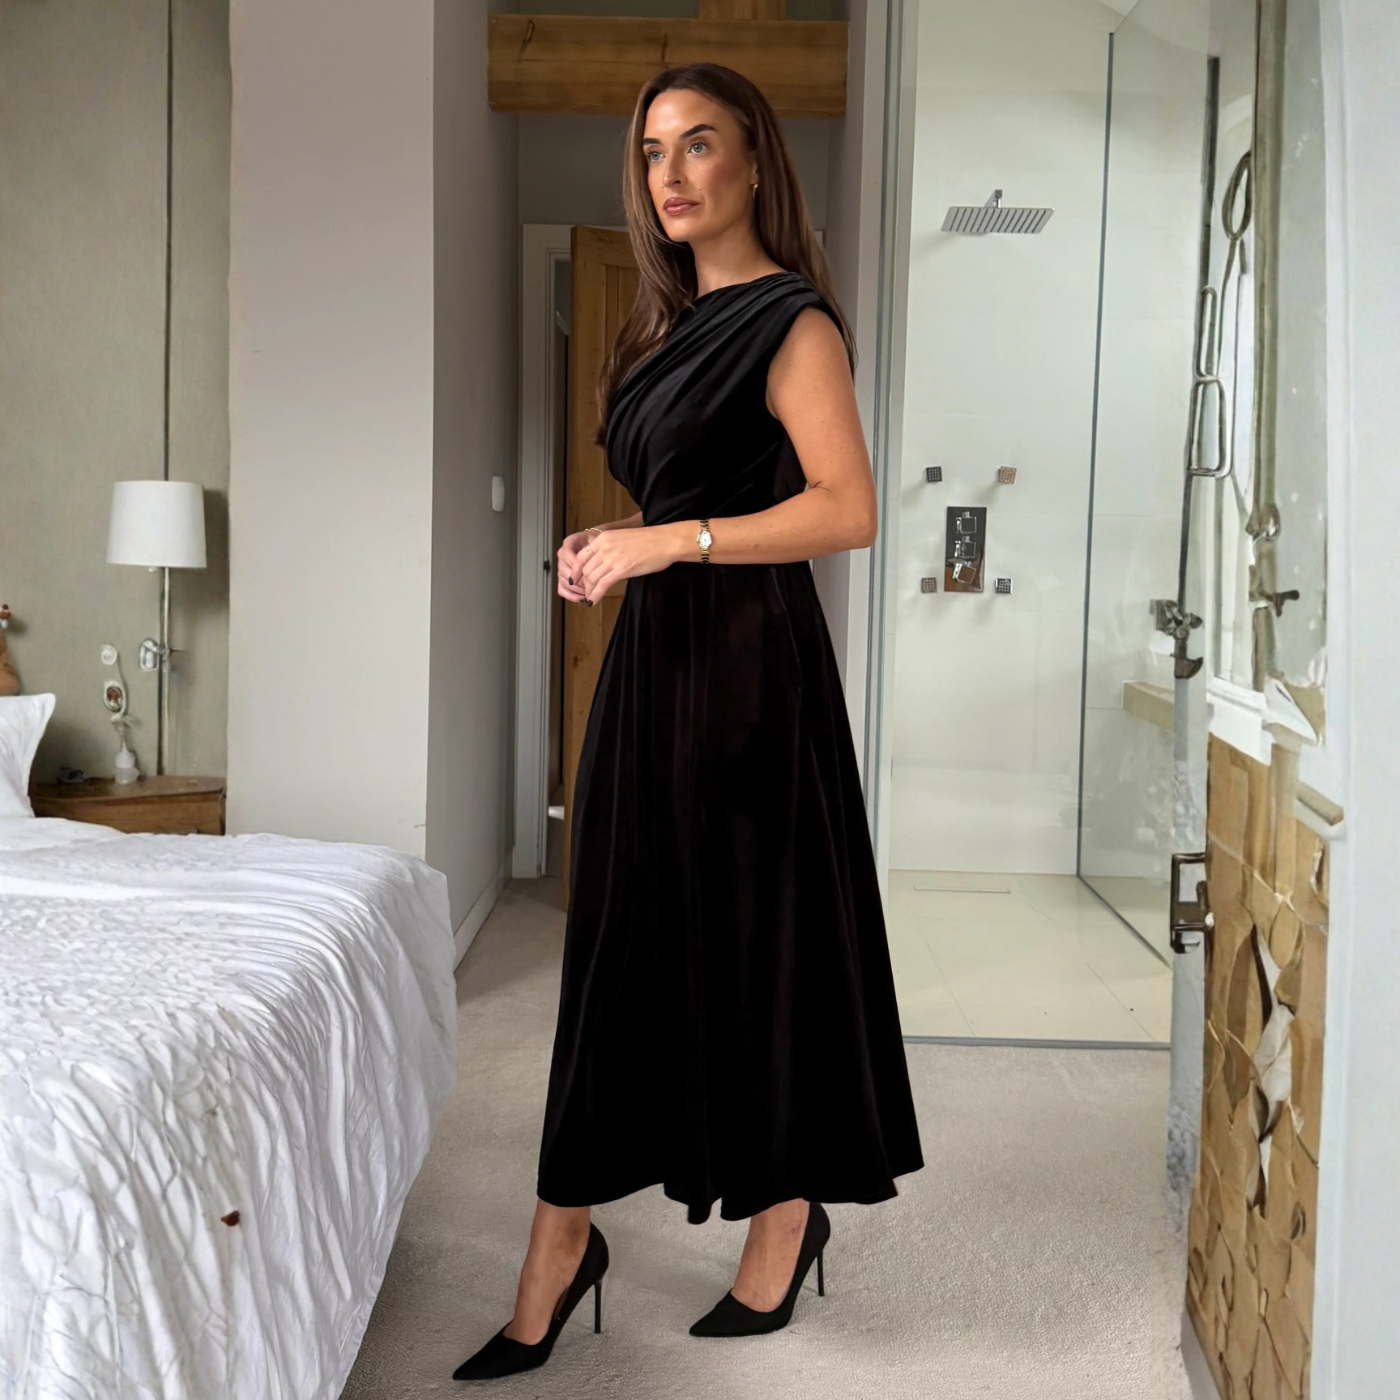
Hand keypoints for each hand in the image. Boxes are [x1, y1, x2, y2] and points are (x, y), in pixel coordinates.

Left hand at [558, 524, 684, 605]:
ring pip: (592, 578)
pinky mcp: (621, 570)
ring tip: (589, 598)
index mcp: (604, 538)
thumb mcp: (623, 538)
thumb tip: (602, 564)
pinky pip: (602, 585)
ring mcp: (612, 558)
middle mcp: (605, 547)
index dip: (576, 571)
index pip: (581, 557)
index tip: (576, 579)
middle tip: (583, 592)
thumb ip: (610, 549)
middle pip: (585, 569)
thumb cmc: (649, 540)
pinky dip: (595, 595)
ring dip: (588, 591)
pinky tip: (593, 601)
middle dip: (582, 583)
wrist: (665, 541)